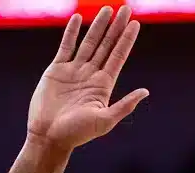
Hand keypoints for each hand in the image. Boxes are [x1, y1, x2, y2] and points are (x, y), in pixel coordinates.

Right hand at [27, 6, 148, 152]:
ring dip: (98, 26)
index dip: (126, 40)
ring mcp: (74, 71)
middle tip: (126, 8)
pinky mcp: (56, 70)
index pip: (118, 56)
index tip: (135, 23)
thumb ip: (124, 105)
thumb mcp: (104, 121)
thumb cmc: (77, 134)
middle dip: (116, 27)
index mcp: (103, 85)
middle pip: (106, 45)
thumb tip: (145, 92)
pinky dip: (71, 32)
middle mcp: (90, 75)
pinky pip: (66, 46)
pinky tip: (78, 18)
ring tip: (107, 9)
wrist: (48, 137)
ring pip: (88, 43)